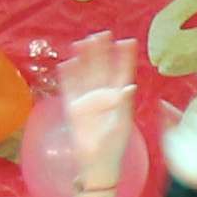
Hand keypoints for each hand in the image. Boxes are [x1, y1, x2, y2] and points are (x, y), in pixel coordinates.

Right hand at [54, 35, 137, 184]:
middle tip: (102, 33)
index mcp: (119, 98)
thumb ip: (123, 105)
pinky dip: (68, 76)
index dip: (125, 58)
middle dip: (102, 51)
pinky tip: (67, 63)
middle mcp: (103, 95)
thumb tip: (129, 86)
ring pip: (85, 74)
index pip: (123, 73)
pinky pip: (69, 88)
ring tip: (83, 42)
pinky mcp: (73, 108)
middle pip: (102, 68)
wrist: (95, 163)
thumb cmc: (113, 146)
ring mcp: (87, 100)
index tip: (128, 41)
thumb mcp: (122, 125)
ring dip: (84, 59)